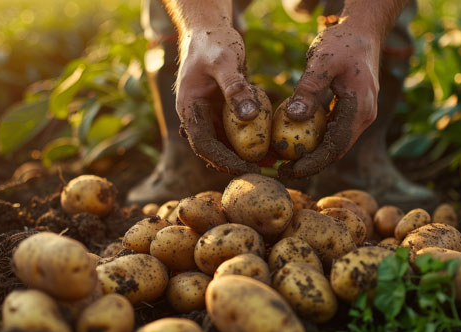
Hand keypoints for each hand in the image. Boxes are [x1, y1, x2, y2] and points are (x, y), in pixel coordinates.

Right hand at [175, 27, 261, 174]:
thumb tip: (249, 117)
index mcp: (189, 108)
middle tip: (262, 171)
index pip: (203, 144)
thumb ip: (235, 88)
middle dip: (236, 162)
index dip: (223, 159)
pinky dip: (251, 138)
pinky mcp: (224, 110)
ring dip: (245, 154)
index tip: (246, 167)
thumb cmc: (213, 43)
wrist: (211, 30)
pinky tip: (271, 146)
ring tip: (271, 162)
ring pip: (226, 142)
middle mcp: (198, 116)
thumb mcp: (224, 62)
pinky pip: (237, 130)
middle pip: (214, 149)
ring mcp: (210, 114)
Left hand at [278, 21, 381, 177]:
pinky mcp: (351, 109)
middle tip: (282, 171)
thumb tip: (293, 117)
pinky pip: (332, 130)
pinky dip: (315, 139)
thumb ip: (308, 89)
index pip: (335, 147)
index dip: (312, 163)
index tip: (288, 170)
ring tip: (284, 161)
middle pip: (336, 151)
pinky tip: (294, 140)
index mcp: (360, 109)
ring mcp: (359, 114)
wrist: (362, 29)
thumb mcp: (322, 61)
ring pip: (334, 143)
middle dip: (310, 164)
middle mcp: (363, 116)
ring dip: (312, 154)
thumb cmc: (342, 42)